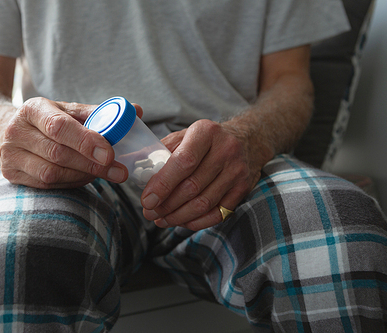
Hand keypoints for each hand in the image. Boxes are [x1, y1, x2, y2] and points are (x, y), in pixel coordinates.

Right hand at [0, 97, 142, 188]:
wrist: (4, 130)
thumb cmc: (47, 121)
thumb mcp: (68, 111)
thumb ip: (100, 113)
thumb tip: (136, 111)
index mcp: (33, 109)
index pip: (59, 126)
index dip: (86, 141)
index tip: (110, 153)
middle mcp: (17, 131)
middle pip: (58, 153)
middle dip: (92, 164)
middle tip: (119, 170)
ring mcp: (10, 155)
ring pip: (51, 173)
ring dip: (82, 175)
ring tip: (102, 172)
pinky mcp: (11, 175)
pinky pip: (46, 185)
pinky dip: (70, 182)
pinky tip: (83, 176)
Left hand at [141, 119, 273, 230]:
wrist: (248, 139)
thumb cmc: (208, 140)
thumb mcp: (186, 134)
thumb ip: (163, 150)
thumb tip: (139, 170)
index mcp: (206, 132)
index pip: (183, 162)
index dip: (163, 184)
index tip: (147, 200)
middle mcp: (225, 150)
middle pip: (192, 186)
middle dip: (166, 205)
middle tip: (149, 213)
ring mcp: (237, 171)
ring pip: (204, 203)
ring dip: (178, 216)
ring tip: (161, 219)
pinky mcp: (243, 188)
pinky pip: (218, 213)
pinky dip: (197, 222)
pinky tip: (181, 222)